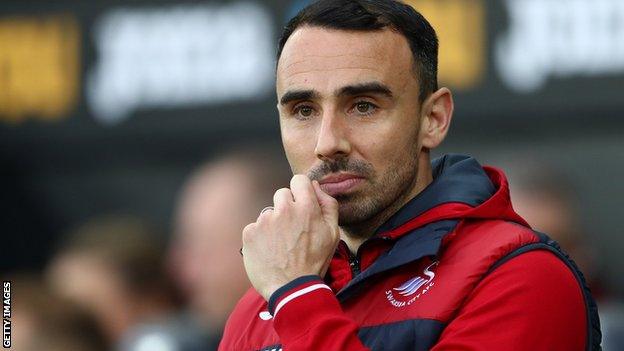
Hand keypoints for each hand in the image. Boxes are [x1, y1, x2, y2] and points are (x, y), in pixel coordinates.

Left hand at [241, 174, 339, 299]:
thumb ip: (328, 205)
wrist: (291, 289)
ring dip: (273, 224)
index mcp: (306, 207)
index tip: (301, 202)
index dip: (301, 190)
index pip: (299, 180)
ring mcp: (264, 220)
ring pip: (268, 213)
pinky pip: (255, 227)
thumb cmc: (314, 262)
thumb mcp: (333, 234)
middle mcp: (283, 209)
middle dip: (287, 207)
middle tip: (292, 230)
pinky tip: (269, 251)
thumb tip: (315, 186)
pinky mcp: (249, 232)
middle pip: (282, 194)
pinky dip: (260, 237)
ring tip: (281, 246)